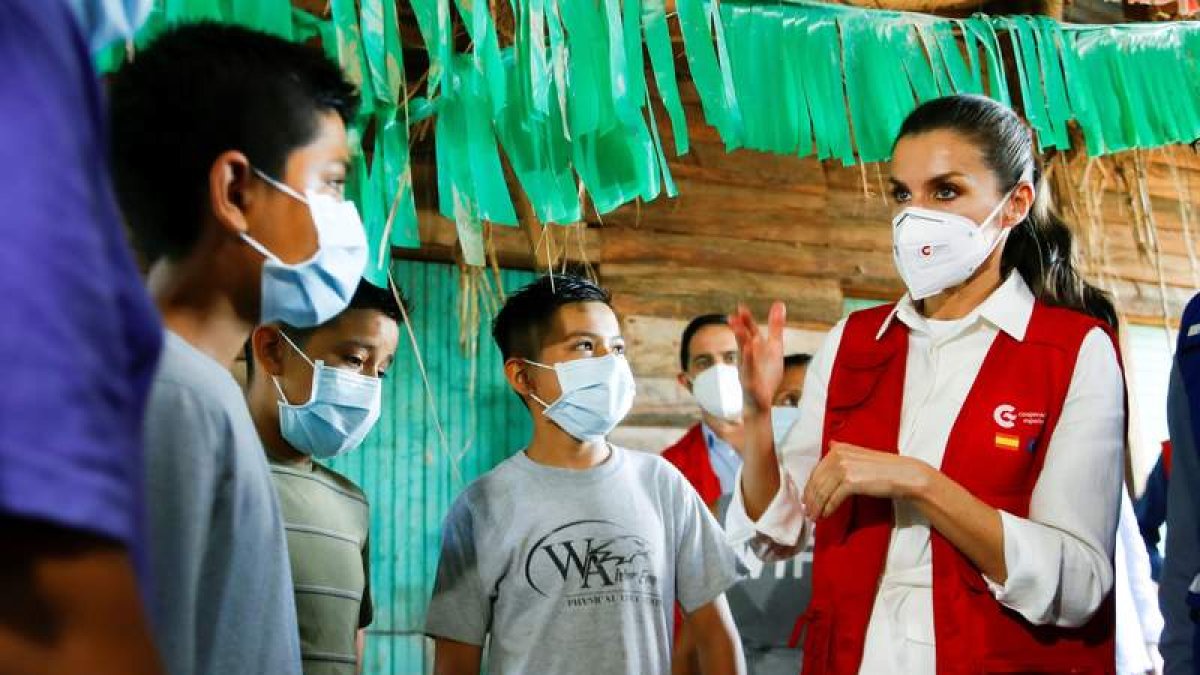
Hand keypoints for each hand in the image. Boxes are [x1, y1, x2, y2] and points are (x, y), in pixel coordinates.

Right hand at [728, 303, 785, 413]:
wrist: (759, 402)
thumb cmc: (765, 373)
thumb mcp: (774, 347)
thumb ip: (775, 326)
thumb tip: (779, 303)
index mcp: (753, 348)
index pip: (749, 332)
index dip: (745, 320)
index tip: (741, 307)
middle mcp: (747, 358)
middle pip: (743, 342)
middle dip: (739, 330)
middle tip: (733, 317)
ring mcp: (747, 371)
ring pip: (743, 356)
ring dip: (741, 343)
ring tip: (739, 330)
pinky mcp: (750, 384)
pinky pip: (749, 372)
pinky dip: (748, 362)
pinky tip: (749, 351)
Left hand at [801, 442, 933, 518]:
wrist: (904, 475)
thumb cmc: (884, 468)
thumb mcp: (860, 454)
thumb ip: (843, 451)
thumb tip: (830, 445)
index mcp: (839, 448)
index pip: (817, 470)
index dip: (810, 487)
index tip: (806, 498)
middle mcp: (838, 455)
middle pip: (817, 481)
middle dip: (810, 499)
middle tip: (807, 511)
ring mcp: (843, 467)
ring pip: (822, 492)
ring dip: (816, 506)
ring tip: (814, 516)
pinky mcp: (850, 481)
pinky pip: (833, 499)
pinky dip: (827, 509)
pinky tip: (825, 515)